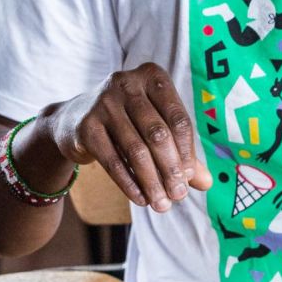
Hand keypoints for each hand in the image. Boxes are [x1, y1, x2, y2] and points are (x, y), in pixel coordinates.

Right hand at [44, 64, 211, 213]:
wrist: (74, 120)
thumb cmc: (127, 123)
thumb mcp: (155, 129)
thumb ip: (182, 152)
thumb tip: (207, 182)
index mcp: (152, 77)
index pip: (178, 118)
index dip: (187, 152)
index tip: (189, 178)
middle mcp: (127, 83)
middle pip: (158, 134)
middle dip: (171, 170)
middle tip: (178, 196)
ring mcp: (104, 102)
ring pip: (136, 150)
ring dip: (152, 182)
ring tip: (162, 205)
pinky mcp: (86, 125)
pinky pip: (112, 160)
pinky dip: (129, 183)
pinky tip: (141, 199)